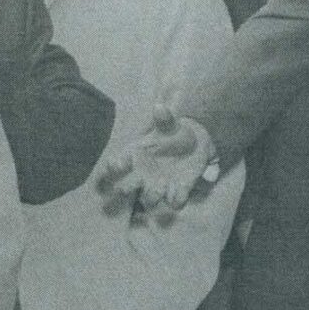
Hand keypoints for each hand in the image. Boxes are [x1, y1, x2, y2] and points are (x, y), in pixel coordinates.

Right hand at [96, 105, 213, 224]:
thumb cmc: (173, 132)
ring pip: (149, 200)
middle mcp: (142, 175)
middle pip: (125, 189)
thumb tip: (159, 107)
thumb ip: (164, 118)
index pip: (116, 166)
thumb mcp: (169, 124)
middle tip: (129, 185)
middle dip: (125, 189)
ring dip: (153, 195)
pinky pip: (174, 202)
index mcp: (135, 157)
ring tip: (163, 182)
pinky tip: (180, 190)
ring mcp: (159, 186)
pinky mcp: (177, 192)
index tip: (117, 164)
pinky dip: (177, 199)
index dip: (114, 167)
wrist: (195, 142)